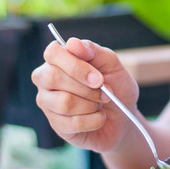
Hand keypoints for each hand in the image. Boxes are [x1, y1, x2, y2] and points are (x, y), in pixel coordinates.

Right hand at [31, 38, 138, 152]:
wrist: (123, 117)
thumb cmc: (115, 86)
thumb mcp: (111, 64)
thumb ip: (93, 50)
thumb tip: (72, 43)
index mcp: (58, 59)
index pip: (52, 53)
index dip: (75, 65)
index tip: (98, 78)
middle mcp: (46, 79)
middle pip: (53, 78)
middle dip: (86, 88)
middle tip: (106, 92)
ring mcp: (48, 103)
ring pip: (64, 103)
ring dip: (92, 105)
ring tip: (101, 104)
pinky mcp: (57, 125)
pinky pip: (72, 123)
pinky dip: (94, 120)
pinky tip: (99, 117)